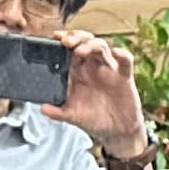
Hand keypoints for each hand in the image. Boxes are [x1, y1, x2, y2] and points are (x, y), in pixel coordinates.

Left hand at [56, 31, 146, 160]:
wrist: (116, 132)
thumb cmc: (94, 120)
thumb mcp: (73, 116)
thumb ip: (58, 112)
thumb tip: (42, 108)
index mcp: (78, 72)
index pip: (70, 49)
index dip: (64, 40)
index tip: (54, 37)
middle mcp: (93, 67)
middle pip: (85, 42)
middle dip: (76, 37)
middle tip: (65, 42)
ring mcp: (109, 69)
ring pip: (101, 47)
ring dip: (91, 45)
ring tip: (79, 51)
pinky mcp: (124, 76)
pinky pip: (126, 61)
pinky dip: (122, 54)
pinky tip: (116, 52)